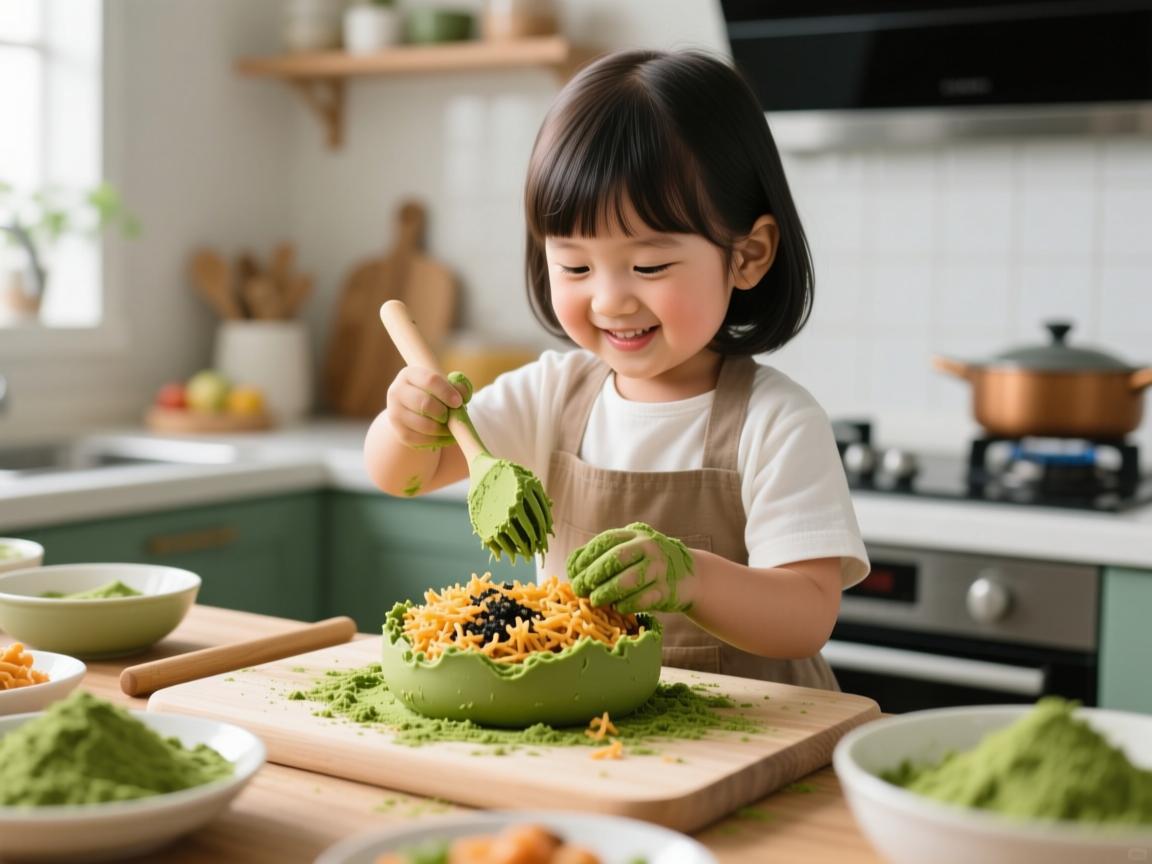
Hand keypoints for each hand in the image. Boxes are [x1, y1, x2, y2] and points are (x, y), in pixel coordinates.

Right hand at [385, 367, 470, 450]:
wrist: (413, 411)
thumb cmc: (434, 394)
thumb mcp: (444, 385)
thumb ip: (457, 386)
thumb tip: (463, 394)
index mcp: (409, 374)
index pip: (430, 380)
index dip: (447, 392)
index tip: (458, 402)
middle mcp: (397, 391)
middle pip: (425, 403)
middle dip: (443, 412)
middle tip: (453, 416)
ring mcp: (395, 413)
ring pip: (424, 425)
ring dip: (443, 429)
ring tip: (452, 428)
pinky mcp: (399, 432)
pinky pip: (422, 440)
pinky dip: (438, 440)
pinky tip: (446, 436)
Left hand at [567, 522, 694, 613]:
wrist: (690, 576)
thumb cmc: (649, 563)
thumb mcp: (630, 549)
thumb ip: (603, 553)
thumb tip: (572, 564)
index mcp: (635, 534)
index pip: (605, 541)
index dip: (586, 556)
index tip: (573, 571)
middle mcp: (649, 547)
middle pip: (615, 560)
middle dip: (593, 575)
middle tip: (580, 588)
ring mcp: (660, 568)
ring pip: (628, 581)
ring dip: (607, 592)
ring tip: (595, 600)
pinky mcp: (667, 590)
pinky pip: (642, 599)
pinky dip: (626, 604)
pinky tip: (617, 607)